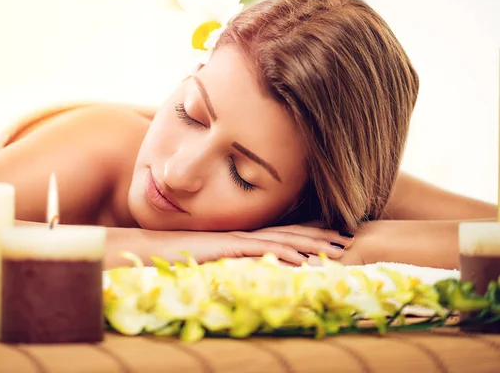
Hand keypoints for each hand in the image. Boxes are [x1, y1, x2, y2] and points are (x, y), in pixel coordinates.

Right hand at [157, 225, 352, 266]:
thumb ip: (233, 259)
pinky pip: (261, 251)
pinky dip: (284, 254)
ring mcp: (238, 239)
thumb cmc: (180, 254)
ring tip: (336, 250)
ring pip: (282, 240)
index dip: (310, 233)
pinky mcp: (229, 247)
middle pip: (290, 233)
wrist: (153, 248)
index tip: (334, 237)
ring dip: (311, 245)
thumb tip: (254, 269)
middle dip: (320, 236)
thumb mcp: (213, 257)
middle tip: (348, 239)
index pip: (283, 233)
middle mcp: (246, 234)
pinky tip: (303, 260)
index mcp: (244, 235)